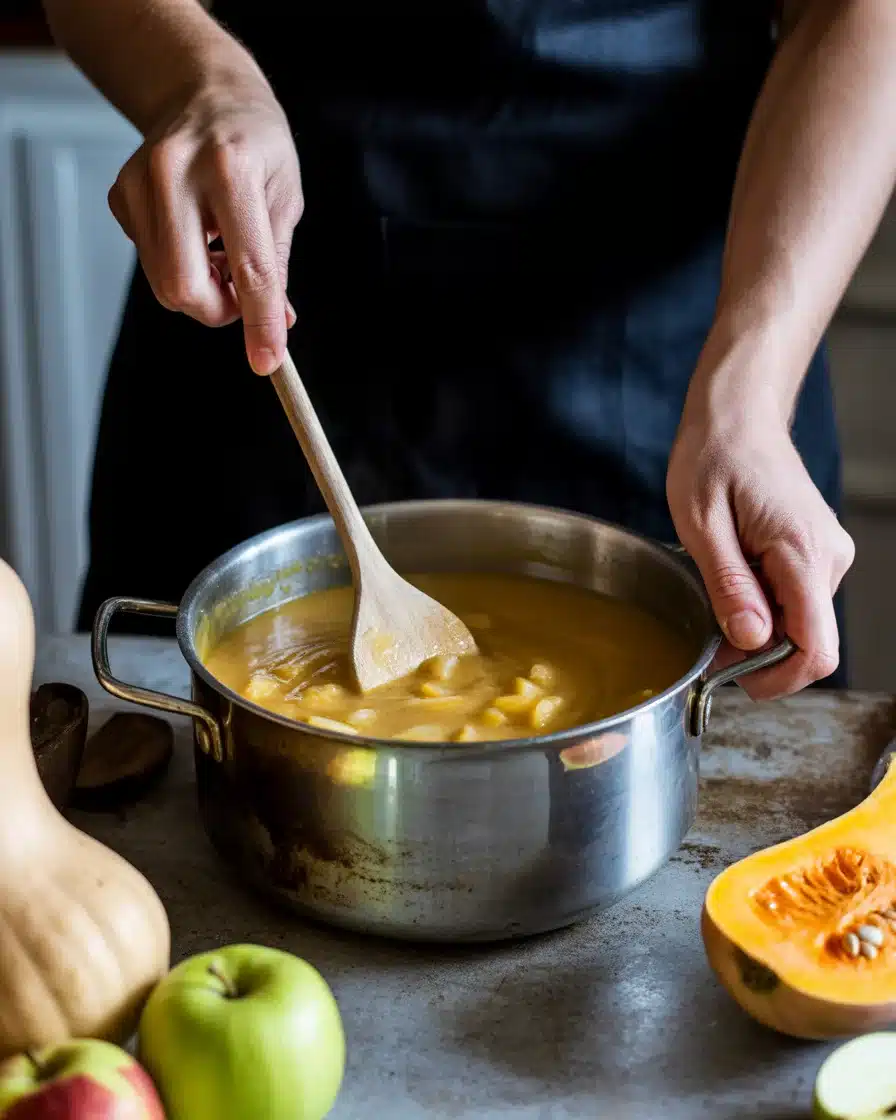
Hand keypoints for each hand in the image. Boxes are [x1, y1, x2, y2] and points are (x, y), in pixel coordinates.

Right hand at [108, 66, 301, 374]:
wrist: (204, 93)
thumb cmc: (255, 145)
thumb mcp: (284, 197)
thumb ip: (276, 264)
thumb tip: (275, 324)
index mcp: (230, 168)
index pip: (248, 266)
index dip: (259, 322)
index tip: (268, 362)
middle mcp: (176, 171)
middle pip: (184, 287)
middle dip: (217, 311)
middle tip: (239, 298)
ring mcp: (139, 182)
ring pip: (164, 283)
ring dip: (201, 289)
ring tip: (221, 254)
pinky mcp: (120, 195)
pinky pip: (150, 262)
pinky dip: (180, 264)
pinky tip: (195, 233)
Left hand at [666, 403, 854, 698]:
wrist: (737, 415)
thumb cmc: (714, 458)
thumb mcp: (702, 525)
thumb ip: (729, 586)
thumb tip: (751, 641)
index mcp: (803, 552)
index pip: (817, 648)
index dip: (777, 679)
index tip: (732, 681)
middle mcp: (828, 558)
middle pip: (805, 641)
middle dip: (755, 652)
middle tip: (705, 635)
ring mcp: (826, 555)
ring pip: (797, 622)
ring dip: (755, 625)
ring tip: (714, 590)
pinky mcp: (814, 553)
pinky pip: (793, 599)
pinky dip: (760, 604)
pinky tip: (731, 576)